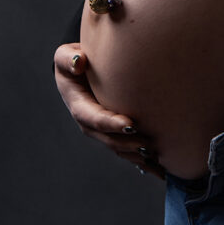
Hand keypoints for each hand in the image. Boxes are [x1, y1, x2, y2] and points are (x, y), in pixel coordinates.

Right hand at [52, 43, 165, 178]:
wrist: (78, 71)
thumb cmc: (73, 63)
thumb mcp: (64, 57)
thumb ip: (69, 59)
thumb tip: (80, 61)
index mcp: (79, 106)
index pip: (94, 118)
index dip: (110, 123)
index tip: (130, 123)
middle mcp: (89, 124)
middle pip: (108, 138)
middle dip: (128, 143)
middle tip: (148, 143)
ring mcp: (101, 132)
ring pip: (119, 148)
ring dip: (135, 154)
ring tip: (155, 155)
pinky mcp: (113, 134)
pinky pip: (126, 151)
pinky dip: (142, 162)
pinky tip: (159, 168)